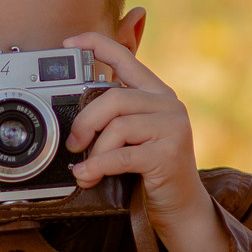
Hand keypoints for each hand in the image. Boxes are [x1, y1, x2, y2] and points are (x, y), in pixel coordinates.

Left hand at [63, 31, 232, 251]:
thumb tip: (74, 115)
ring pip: (117, 127)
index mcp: (156, 93)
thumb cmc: (151, 172)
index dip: (96, 45)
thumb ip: (113, 119)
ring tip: (85, 169)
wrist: (181, 208)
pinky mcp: (168, 154)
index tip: (69, 43)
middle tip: (73, 144)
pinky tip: (87, 176)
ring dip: (93, 151)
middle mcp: (168, 104)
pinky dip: (98, 166)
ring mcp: (172, 128)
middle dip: (84, 122)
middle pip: (113, 99)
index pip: (126, 57)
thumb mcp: (132, 138)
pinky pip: (121, 155)